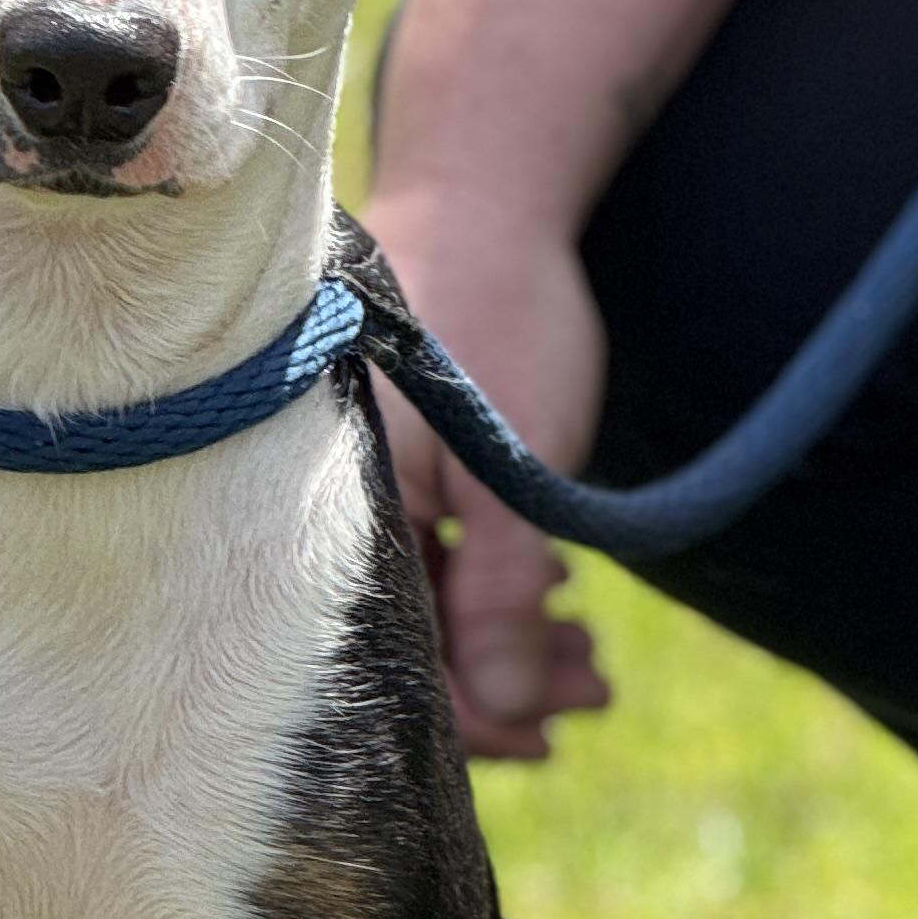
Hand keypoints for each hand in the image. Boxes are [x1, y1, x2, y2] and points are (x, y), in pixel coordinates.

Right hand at [356, 181, 610, 761]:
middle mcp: (326, 507)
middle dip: (498, 682)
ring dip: (501, 636)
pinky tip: (544, 589)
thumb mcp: (516, 474)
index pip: (389, 665)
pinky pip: (422, 546)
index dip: (468, 719)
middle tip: (591, 689)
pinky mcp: (384, 453)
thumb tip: (507, 717)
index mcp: (335, 518)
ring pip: (419, 594)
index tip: (546, 736)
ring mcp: (356, 479)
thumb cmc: (497, 312)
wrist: (483, 182)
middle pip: (402, 639)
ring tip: (588, 651)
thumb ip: (504, 600)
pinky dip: (483, 578)